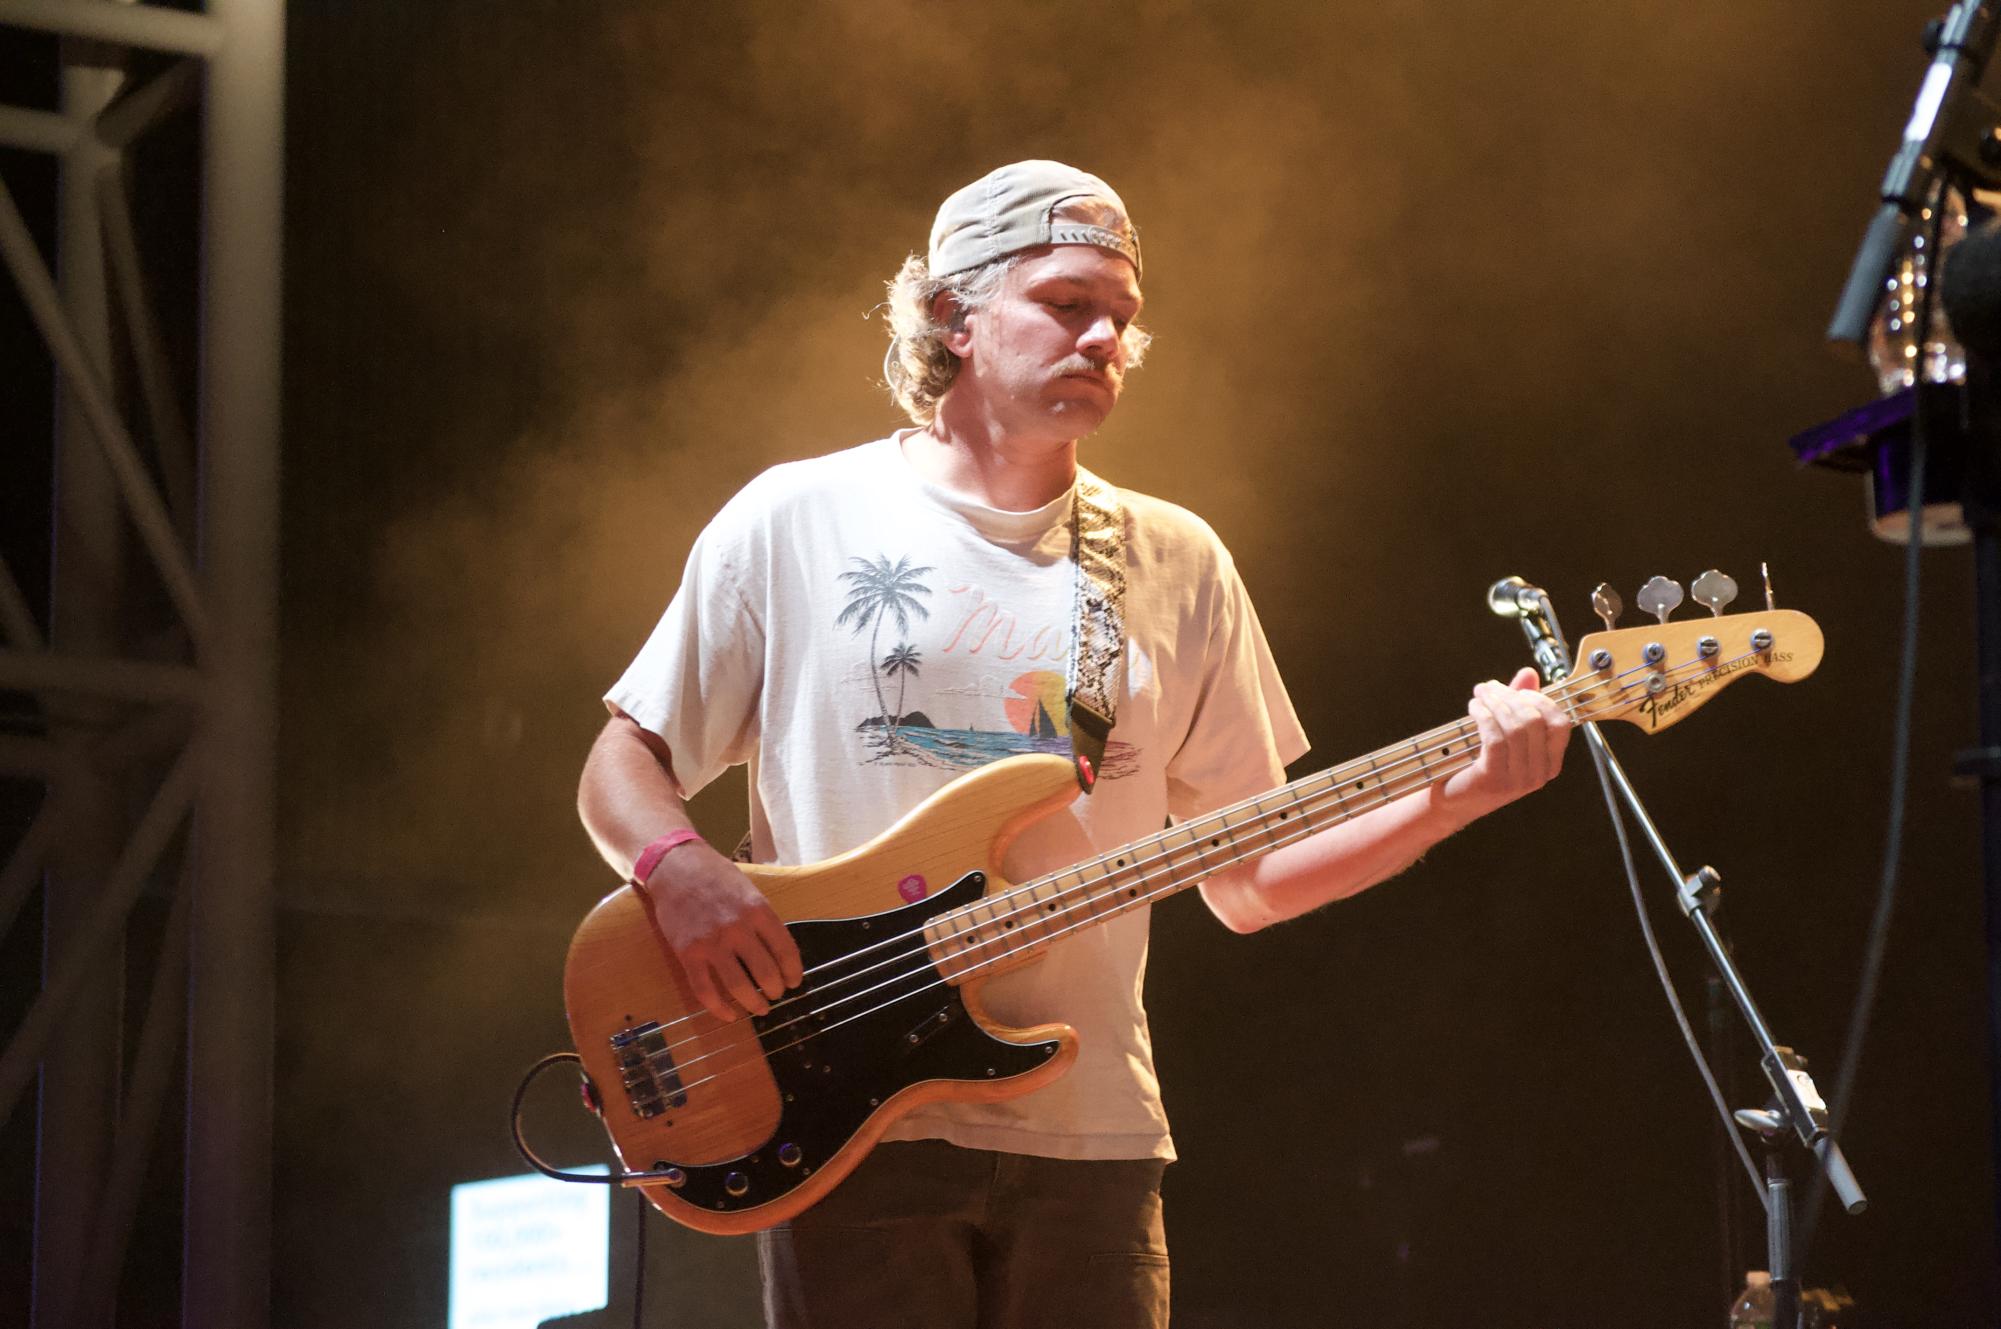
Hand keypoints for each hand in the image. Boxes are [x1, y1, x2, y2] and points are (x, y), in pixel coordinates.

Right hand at [642, 842, 804, 1021]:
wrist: (675, 868)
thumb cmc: (716, 877)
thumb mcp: (749, 891)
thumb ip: (763, 920)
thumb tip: (779, 953)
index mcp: (758, 911)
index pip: (786, 950)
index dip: (794, 972)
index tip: (795, 982)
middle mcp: (738, 928)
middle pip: (766, 973)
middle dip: (775, 990)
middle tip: (776, 995)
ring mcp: (712, 943)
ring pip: (739, 987)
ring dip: (753, 1004)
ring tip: (759, 1009)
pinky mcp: (688, 954)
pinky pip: (705, 991)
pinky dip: (719, 1008)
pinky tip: (728, 1014)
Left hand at [1436, 666, 1570, 822]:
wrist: (1452, 800)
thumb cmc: (1479, 763)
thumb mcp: (1504, 733)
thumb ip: (1518, 704)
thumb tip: (1529, 673)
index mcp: (1549, 763)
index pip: (1560, 724)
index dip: (1540, 700)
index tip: (1516, 691)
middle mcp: (1539, 775)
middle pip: (1534, 721)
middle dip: (1510, 696)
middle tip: (1488, 688)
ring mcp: (1518, 780)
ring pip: (1515, 727)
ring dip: (1494, 703)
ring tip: (1479, 695)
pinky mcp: (1494, 780)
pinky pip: (1495, 738)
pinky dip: (1484, 716)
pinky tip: (1474, 708)